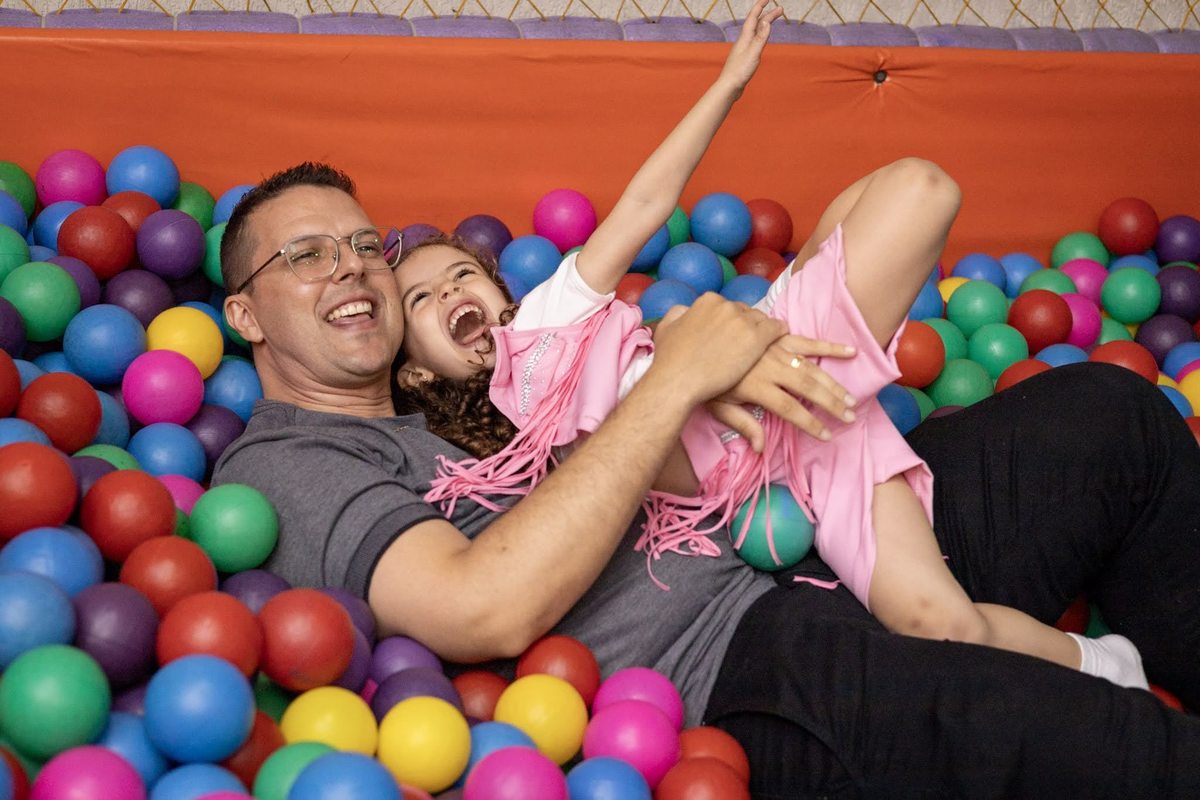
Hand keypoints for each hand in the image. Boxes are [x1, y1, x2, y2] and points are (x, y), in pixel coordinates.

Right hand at [648, 293, 787, 406]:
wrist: (679, 380)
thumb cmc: (670, 359)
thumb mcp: (667, 328)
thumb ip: (677, 314)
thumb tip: (685, 310)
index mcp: (708, 301)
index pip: (728, 306)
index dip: (731, 320)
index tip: (732, 333)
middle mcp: (727, 306)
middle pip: (746, 312)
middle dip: (747, 325)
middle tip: (747, 341)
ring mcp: (743, 321)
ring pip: (762, 320)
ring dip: (764, 330)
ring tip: (766, 342)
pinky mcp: (756, 338)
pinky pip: (776, 329)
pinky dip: (779, 333)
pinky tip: (781, 340)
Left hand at [706, 334, 857, 449]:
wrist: (689, 347)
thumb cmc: (703, 382)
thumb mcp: (718, 407)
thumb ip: (743, 425)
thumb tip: (762, 448)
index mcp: (756, 386)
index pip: (789, 408)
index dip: (809, 422)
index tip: (826, 435)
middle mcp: (769, 366)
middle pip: (807, 387)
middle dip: (831, 403)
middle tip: (850, 416)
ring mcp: (774, 349)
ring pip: (810, 367)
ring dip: (833, 383)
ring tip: (851, 398)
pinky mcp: (776, 336)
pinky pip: (805, 341)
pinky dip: (828, 346)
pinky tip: (850, 351)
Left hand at [719, 0, 782, 91]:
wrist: (729, 87)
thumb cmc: (740, 71)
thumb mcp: (753, 53)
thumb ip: (760, 38)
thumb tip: (767, 21)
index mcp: (745, 38)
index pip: (753, 18)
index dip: (760, 6)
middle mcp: (743, 41)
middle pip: (756, 24)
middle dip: (768, 15)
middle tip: (780, 9)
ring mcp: (743, 49)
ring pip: (755, 32)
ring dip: (764, 24)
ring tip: (772, 20)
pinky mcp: (744, 57)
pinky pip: (754, 41)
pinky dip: (760, 35)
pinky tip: (761, 39)